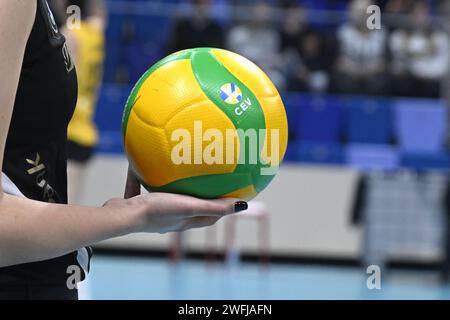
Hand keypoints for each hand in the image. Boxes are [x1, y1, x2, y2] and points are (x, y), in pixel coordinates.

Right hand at [116, 166, 246, 233]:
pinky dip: (146, 178)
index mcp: (185, 222)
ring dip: (174, 188)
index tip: (231, 197)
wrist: (121, 215)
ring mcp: (153, 214)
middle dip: (201, 197)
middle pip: (191, 208)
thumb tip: (244, 205)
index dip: (222, 210)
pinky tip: (145, 161)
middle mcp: (171, 219)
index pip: (209, 217)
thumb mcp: (189, 206)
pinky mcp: (137, 205)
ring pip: (167, 199)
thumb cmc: (157, 211)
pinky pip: (144, 188)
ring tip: (177, 171)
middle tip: (208, 180)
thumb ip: (215, 206)